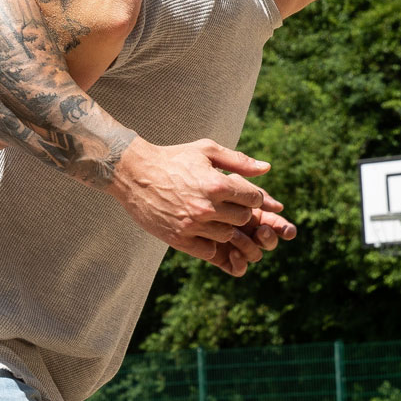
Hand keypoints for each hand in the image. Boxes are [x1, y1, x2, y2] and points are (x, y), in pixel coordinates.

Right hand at [107, 138, 296, 275]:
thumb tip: (267, 168)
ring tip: (213, 216)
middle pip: (244, 219)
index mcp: (217, 184)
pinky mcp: (178, 238)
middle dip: (241, 212)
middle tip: (228, 205)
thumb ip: (238, 160)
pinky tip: (203, 230)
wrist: (133, 173)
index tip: (241, 194)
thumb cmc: (172, 158)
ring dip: (226, 227)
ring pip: (228, 236)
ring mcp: (192, 225)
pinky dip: (210, 242)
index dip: (252, 197)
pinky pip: (208, 250)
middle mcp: (207, 207)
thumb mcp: (206, 150)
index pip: (254, 199)